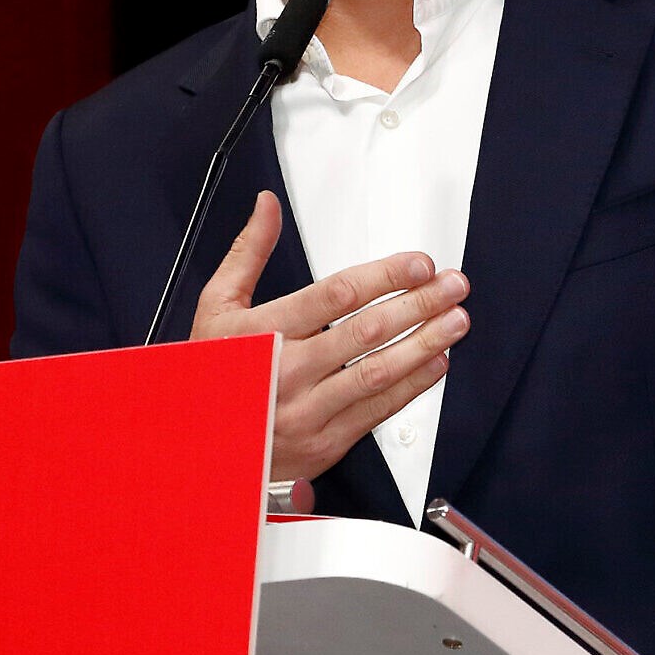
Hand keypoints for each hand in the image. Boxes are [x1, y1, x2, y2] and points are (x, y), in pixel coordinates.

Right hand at [189, 191, 470, 481]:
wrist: (198, 448)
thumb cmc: (212, 372)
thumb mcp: (217, 306)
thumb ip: (249, 252)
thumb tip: (267, 206)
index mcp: (264, 332)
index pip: (335, 296)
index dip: (383, 277)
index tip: (417, 265)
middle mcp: (289, 371)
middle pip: (366, 332)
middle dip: (418, 304)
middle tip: (452, 286)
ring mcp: (309, 410)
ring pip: (378, 372)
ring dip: (424, 344)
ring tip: (456, 320)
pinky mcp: (326, 441)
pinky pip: (378, 411)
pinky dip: (412, 386)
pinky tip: (435, 363)